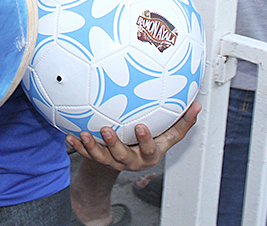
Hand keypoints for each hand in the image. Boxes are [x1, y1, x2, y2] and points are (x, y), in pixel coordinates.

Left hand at [67, 101, 200, 171]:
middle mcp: (132, 160)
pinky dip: (78, 146)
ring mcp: (115, 162)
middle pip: (123, 157)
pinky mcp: (100, 159)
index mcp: (150, 155)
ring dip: (92, 147)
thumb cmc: (152, 140)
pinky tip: (69, 136)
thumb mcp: (168, 134)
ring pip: (103, 158)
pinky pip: (87, 154)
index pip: (150, 149)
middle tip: (106, 129)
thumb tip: (197, 104)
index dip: (145, 140)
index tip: (139, 126)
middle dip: (114, 145)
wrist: (131, 156)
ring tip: (84, 134)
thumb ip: (182, 121)